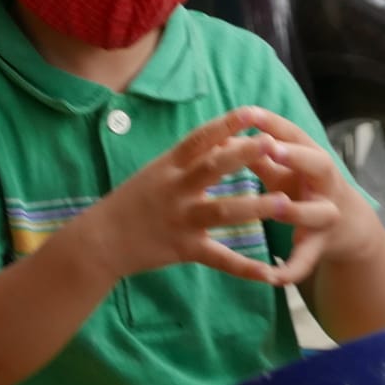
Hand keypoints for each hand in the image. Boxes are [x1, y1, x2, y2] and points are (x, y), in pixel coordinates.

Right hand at [79, 110, 288, 284]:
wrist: (101, 240)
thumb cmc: (133, 201)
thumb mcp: (156, 172)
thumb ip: (188, 158)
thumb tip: (224, 137)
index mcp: (169, 165)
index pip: (199, 138)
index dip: (226, 124)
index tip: (252, 111)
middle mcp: (175, 189)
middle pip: (212, 167)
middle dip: (243, 155)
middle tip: (272, 143)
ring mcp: (180, 219)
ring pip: (221, 211)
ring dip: (254, 207)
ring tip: (283, 203)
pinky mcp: (183, 249)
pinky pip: (219, 258)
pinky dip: (245, 267)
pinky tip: (270, 273)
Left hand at [236, 107, 384, 284]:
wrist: (349, 226)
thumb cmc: (305, 186)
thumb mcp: (284, 168)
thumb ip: (257, 154)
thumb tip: (221, 135)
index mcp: (312, 158)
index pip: (296, 134)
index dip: (275, 124)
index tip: (251, 113)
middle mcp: (325, 184)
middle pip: (319, 165)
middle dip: (297, 157)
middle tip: (271, 149)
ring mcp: (326, 216)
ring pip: (317, 213)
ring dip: (297, 211)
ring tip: (278, 208)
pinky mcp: (320, 246)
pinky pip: (307, 260)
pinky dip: (291, 269)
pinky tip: (272, 277)